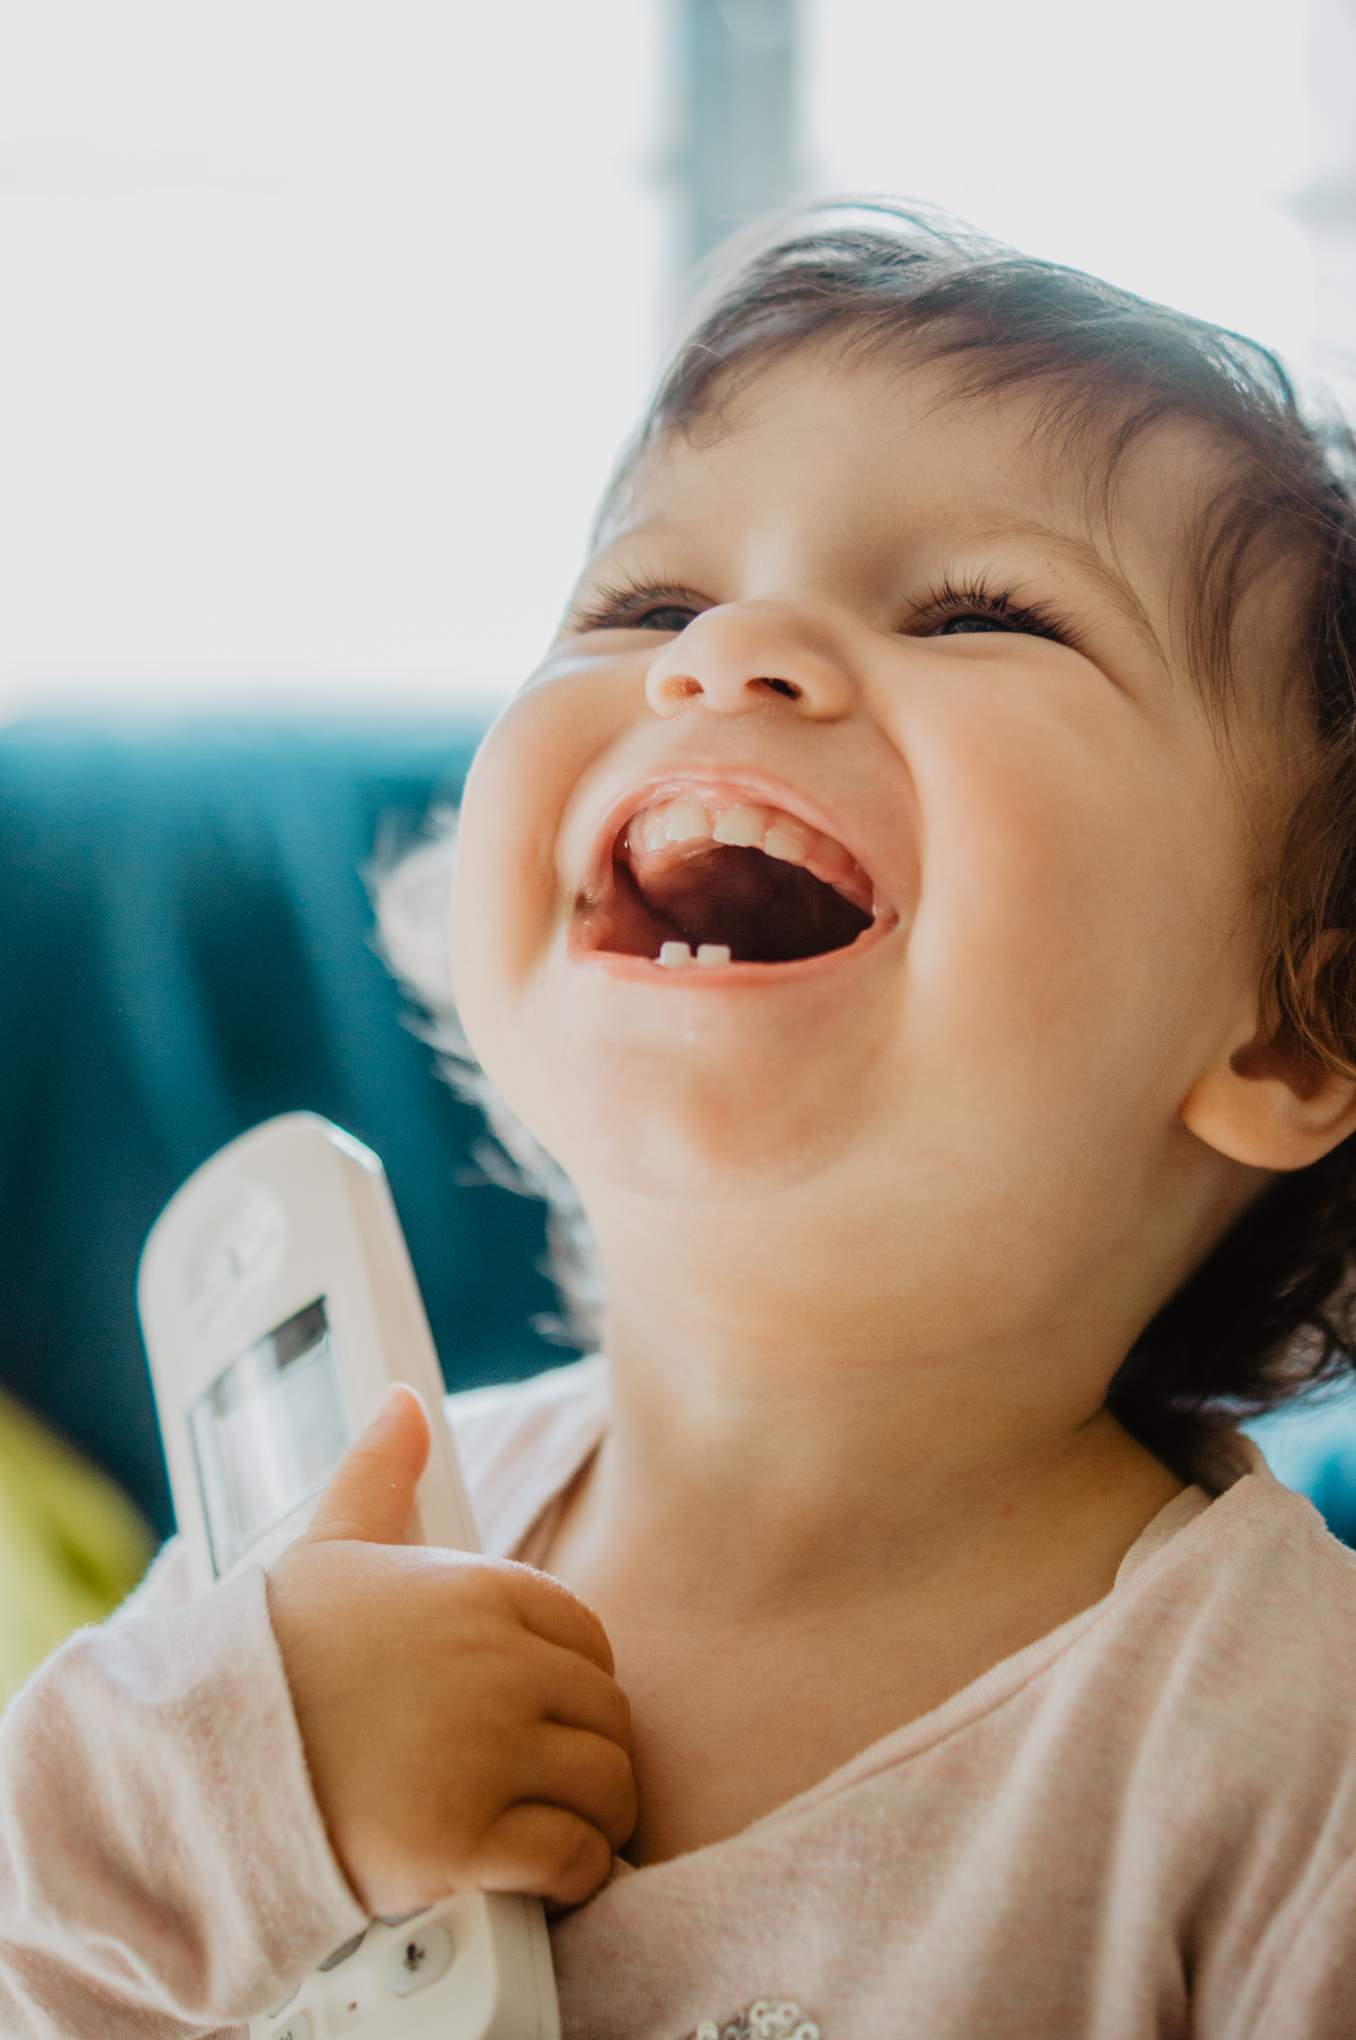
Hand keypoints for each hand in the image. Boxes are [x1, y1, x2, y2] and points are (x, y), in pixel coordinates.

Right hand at [265, 1385, 634, 1915]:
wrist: (203, 1761)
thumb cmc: (269, 1655)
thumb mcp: (328, 1545)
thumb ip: (379, 1471)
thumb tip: (401, 1404)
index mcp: (477, 1591)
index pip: (585, 1632)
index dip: (574, 1676)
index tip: (551, 1707)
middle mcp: (497, 1666)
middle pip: (604, 1710)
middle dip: (588, 1747)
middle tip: (556, 1776)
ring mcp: (489, 1754)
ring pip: (605, 1781)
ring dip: (597, 1813)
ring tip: (565, 1824)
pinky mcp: (472, 1841)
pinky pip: (574, 1857)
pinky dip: (575, 1872)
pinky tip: (549, 1873)